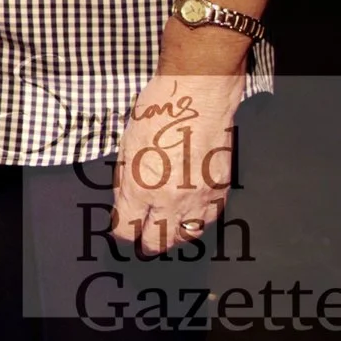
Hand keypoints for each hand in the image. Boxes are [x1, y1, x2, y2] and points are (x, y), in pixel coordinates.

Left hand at [110, 72, 241, 256]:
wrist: (198, 96)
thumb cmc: (159, 111)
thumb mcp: (127, 145)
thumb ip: (126, 178)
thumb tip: (126, 201)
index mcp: (139, 186)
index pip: (127, 229)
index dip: (121, 231)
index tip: (121, 228)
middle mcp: (169, 198)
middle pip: (157, 242)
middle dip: (147, 243)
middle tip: (143, 242)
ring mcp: (197, 197)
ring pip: (185, 236)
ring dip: (173, 236)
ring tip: (166, 231)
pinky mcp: (219, 191)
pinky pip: (208, 219)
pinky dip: (197, 222)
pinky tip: (190, 217)